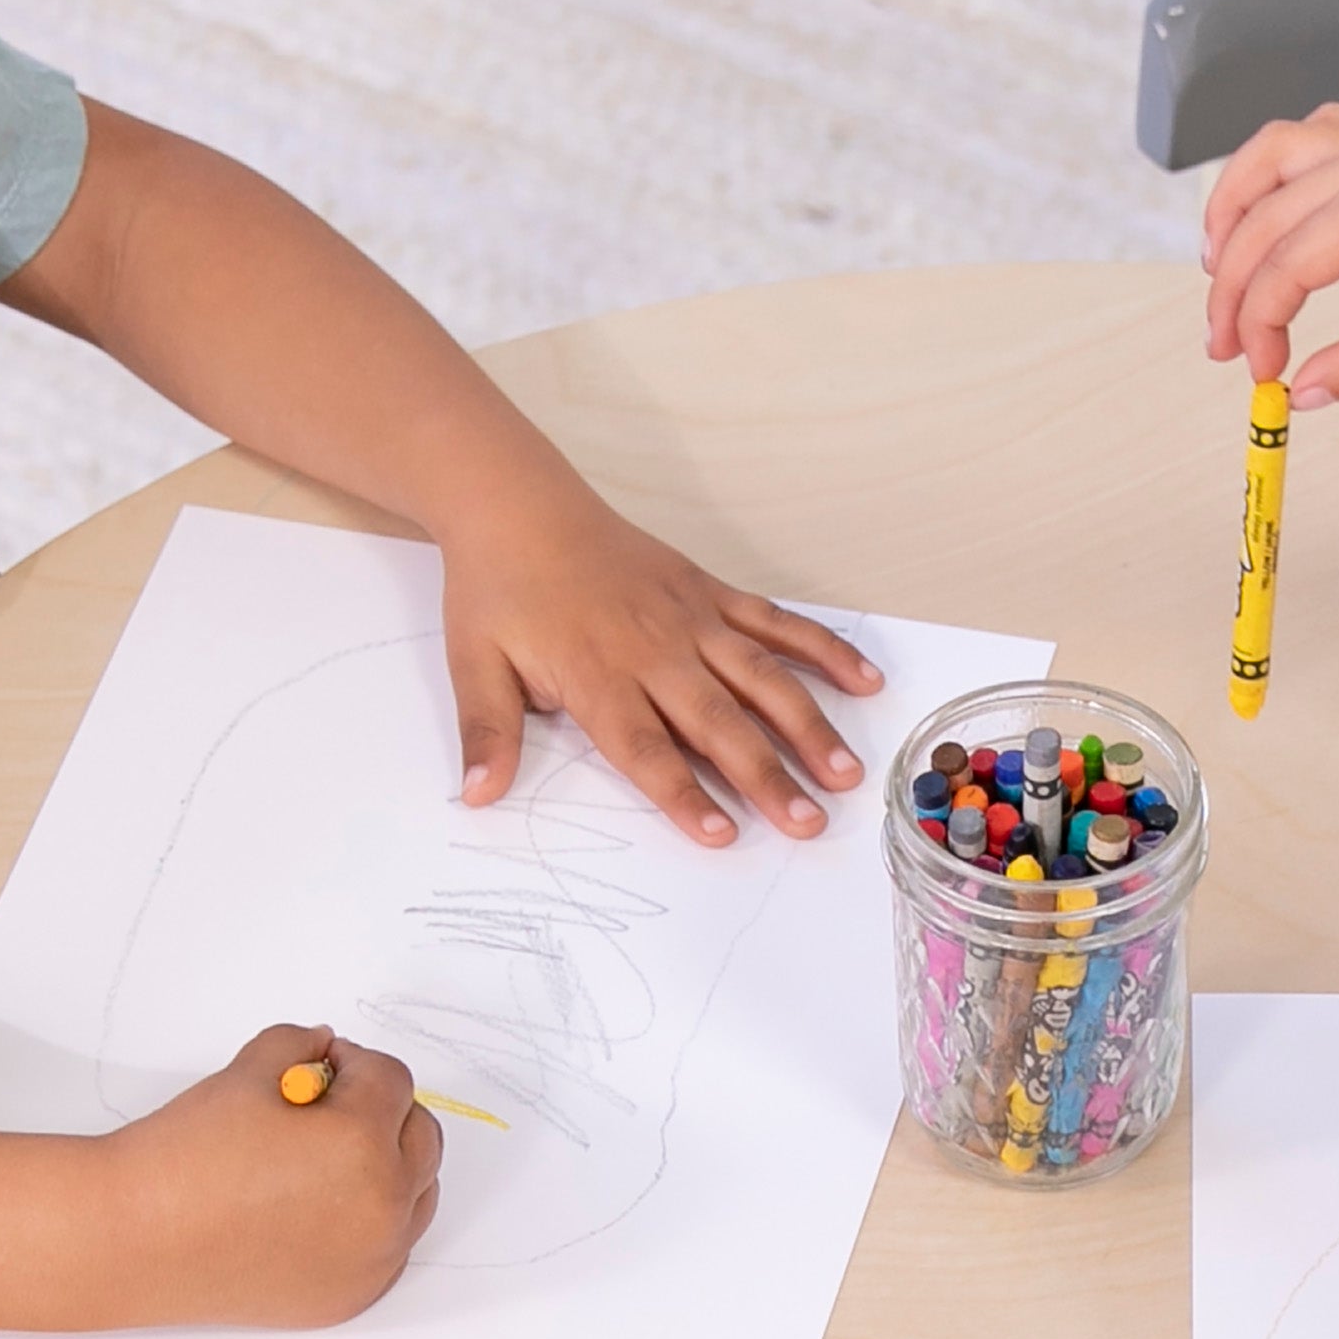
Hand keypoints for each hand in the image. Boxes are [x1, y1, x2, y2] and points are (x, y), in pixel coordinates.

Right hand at [101, 1024, 442, 1324]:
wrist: (132, 1239)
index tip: (323, 1067)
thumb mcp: (246, 1072)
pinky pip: (391, 1247)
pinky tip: (322, 1208)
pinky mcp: (353, 1296)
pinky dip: (372, 1221)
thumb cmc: (183, 1156)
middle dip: (383, 1112)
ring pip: (417, 1195)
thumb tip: (326, 1047)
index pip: (392, 1081)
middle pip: (421, 1137)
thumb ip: (298, 1045)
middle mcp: (383, 1205)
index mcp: (362, 1142)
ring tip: (328, 1158)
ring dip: (389, 1166)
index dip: (355, 1064)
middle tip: (331, 1109)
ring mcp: (373, 1259)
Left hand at [439, 460, 881, 836]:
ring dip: (809, 725)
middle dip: (767, 776)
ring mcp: (692, 618)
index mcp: (597, 675)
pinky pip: (777, 622)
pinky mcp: (711, 592)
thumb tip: (477, 795)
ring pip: (762, 677)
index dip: (686, 794)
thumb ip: (488, 732)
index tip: (724, 834)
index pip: (647, 749)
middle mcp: (655, 650)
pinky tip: (865, 681)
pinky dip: (823, 649)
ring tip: (846, 773)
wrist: (518, 504)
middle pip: (719, 723)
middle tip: (809, 823)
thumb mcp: (473, 663)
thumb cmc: (497, 589)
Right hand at [1201, 110, 1338, 407]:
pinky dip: (1277, 176)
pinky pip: (1315, 138)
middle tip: (1227, 347)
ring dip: (1235, 210)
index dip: (1259, 326)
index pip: (1285, 264)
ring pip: (1274, 156)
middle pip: (1264, 215)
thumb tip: (1303, 394)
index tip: (1264, 375)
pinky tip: (1275, 215)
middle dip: (1233, 286)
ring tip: (1218, 268)